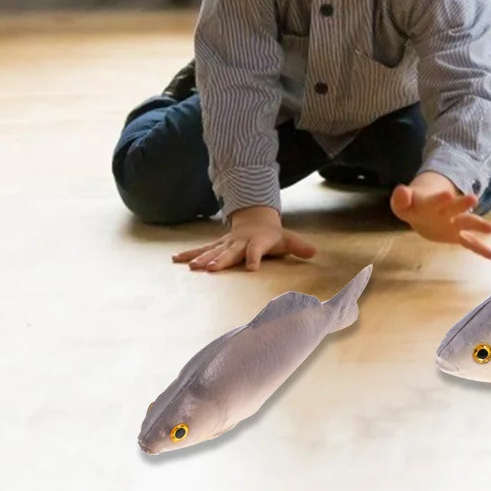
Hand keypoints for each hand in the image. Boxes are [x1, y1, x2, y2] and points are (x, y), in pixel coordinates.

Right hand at [172, 205, 316, 271]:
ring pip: (212, 251)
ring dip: (201, 259)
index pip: (256, 251)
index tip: (252, 268)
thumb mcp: (287, 239)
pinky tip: (175, 260)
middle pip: (230, 252)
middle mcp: (239, 242)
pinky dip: (189, 254)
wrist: (255, 220)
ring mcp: (226, 244)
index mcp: (257, 242)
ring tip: (191, 267)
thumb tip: (314, 251)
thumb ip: (299, 246)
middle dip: (221, 260)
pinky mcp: (216, 246)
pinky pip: (201, 250)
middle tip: (211, 269)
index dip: (255, 258)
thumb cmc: (272, 235)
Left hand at [389, 172, 490, 259]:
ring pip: (466, 222)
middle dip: (462, 204)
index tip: (447, 195)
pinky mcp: (456, 235)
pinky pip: (470, 243)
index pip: (434, 200)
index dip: (439, 198)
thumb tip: (401, 190)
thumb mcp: (402, 203)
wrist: (423, 210)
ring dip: (477, 225)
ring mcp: (453, 223)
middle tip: (474, 198)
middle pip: (455, 207)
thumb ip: (401, 198)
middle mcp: (445, 211)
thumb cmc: (412, 206)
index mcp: (431, 203)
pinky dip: (481, 249)